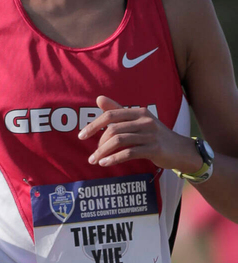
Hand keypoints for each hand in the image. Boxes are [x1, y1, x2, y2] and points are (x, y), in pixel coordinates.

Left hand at [79, 95, 200, 171]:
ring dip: (102, 152)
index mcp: (139, 112)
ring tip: (94, 161)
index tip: (81, 136)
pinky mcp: (154, 148)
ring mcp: (150, 134)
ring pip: (119, 141)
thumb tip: (98, 98)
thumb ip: (118, 111)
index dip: (94, 125)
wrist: (180, 150)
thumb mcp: (137, 121)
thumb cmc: (154, 135)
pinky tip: (105, 164)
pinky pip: (128, 153)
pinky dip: (114, 159)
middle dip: (98, 143)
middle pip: (113, 129)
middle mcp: (145, 120)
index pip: (111, 115)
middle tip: (92, 155)